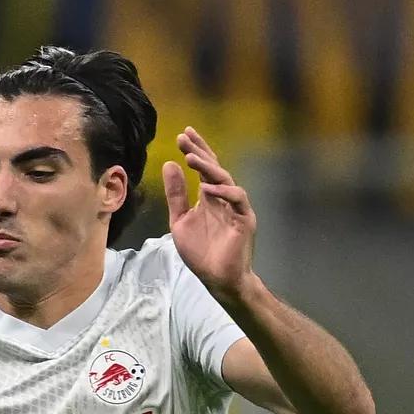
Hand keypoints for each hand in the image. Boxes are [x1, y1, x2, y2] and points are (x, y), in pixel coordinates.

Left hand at [163, 126, 256, 300]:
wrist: (217, 279)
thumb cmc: (201, 252)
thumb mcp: (180, 221)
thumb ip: (176, 195)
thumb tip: (169, 165)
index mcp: (210, 197)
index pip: (204, 168)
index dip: (195, 150)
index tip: (182, 134)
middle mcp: (224, 198)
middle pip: (214, 168)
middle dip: (200, 151)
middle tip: (184, 137)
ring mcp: (236, 208)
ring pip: (226, 180)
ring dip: (208, 168)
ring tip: (190, 157)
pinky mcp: (245, 220)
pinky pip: (237, 200)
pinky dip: (223, 192)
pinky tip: (206, 187)